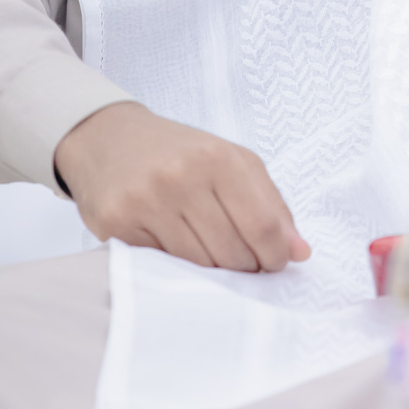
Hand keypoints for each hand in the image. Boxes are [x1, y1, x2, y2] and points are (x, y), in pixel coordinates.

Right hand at [54, 100, 309, 271]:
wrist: (107, 137)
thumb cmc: (180, 153)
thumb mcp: (233, 162)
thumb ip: (271, 205)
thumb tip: (300, 253)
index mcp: (219, 158)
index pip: (262, 226)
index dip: (275, 256)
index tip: (275, 263)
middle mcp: (182, 177)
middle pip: (233, 253)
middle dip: (245, 267)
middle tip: (242, 261)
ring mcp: (146, 200)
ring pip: (199, 265)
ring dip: (213, 271)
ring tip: (210, 252)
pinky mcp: (117, 222)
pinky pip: (163, 264)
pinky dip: (176, 264)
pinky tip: (175, 245)